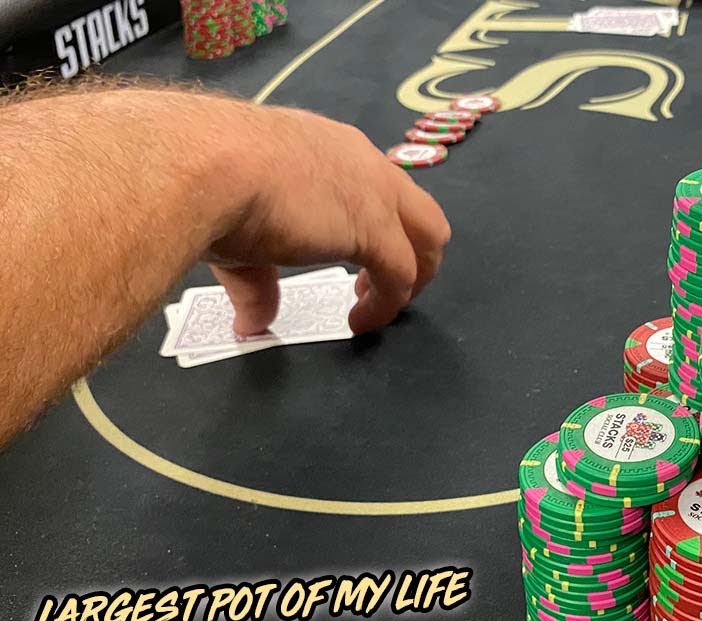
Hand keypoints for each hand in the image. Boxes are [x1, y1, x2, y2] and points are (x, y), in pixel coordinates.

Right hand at [205, 105, 449, 334]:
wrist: (205, 165)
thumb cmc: (210, 180)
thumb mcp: (238, 227)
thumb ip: (256, 279)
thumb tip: (252, 322)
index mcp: (330, 149)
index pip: (375, 186)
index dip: (373, 225)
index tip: (352, 258)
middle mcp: (363, 162)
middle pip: (418, 210)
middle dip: (411, 251)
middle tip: (376, 286)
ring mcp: (375, 193)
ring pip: (429, 237)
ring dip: (413, 277)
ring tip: (377, 307)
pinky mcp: (375, 228)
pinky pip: (401, 275)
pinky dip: (387, 304)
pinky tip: (359, 321)